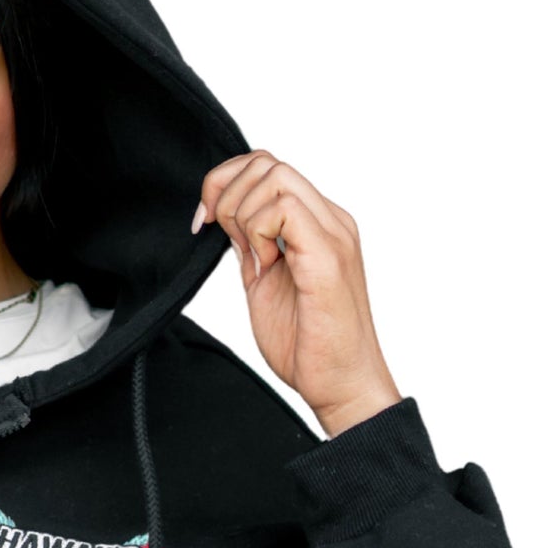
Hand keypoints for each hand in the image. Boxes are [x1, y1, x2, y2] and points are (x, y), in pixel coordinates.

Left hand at [195, 151, 400, 435]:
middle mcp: (330, 220)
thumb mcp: (263, 283)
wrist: (341, 385)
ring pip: (274, 176)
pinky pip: (285, 209)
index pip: (267, 167)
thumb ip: (250, 246)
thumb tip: (225, 219)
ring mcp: (334, 234)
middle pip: (266, 162)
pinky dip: (259, 232)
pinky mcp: (329, 255)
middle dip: (226, 195)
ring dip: (244, 217)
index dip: (224, 185)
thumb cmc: (309, 345)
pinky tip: (264, 267)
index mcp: (317, 224)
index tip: (204, 223)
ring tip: (255, 262)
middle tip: (226, 241)